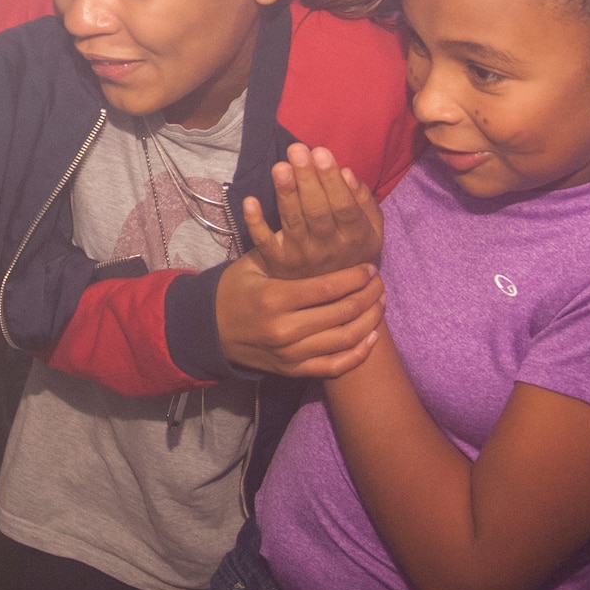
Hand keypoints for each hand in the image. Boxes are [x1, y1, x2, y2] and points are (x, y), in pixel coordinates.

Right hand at [215, 252, 383, 378]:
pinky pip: (335, 366)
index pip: (327, 288)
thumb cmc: (233, 290)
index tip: (369, 267)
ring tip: (379, 302)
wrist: (210, 331)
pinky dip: (359, 353)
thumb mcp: (251, 264)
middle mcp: (285, 330)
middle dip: (368, 295)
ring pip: (344, 339)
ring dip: (369, 320)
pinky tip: (372, 335)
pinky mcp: (294, 371)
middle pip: (341, 313)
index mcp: (274, 298)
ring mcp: (291, 354)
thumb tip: (312, 218)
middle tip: (379, 282)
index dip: (355, 278)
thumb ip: (281, 247)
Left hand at [244, 144, 383, 280]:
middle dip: (307, 179)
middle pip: (317, 211)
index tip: (321, 152)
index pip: (343, 207)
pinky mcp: (278, 262)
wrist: (335, 298)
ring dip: (285, 194)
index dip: (332, 181)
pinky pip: (264, 243)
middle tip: (297, 150)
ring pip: (293, 222)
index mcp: (354, 237)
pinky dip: (255, 223)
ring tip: (280, 167)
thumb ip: (363, 201)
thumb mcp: (372, 229)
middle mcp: (328, 248)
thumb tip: (347, 173)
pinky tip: (250, 201)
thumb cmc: (353, 250)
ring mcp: (301, 256)